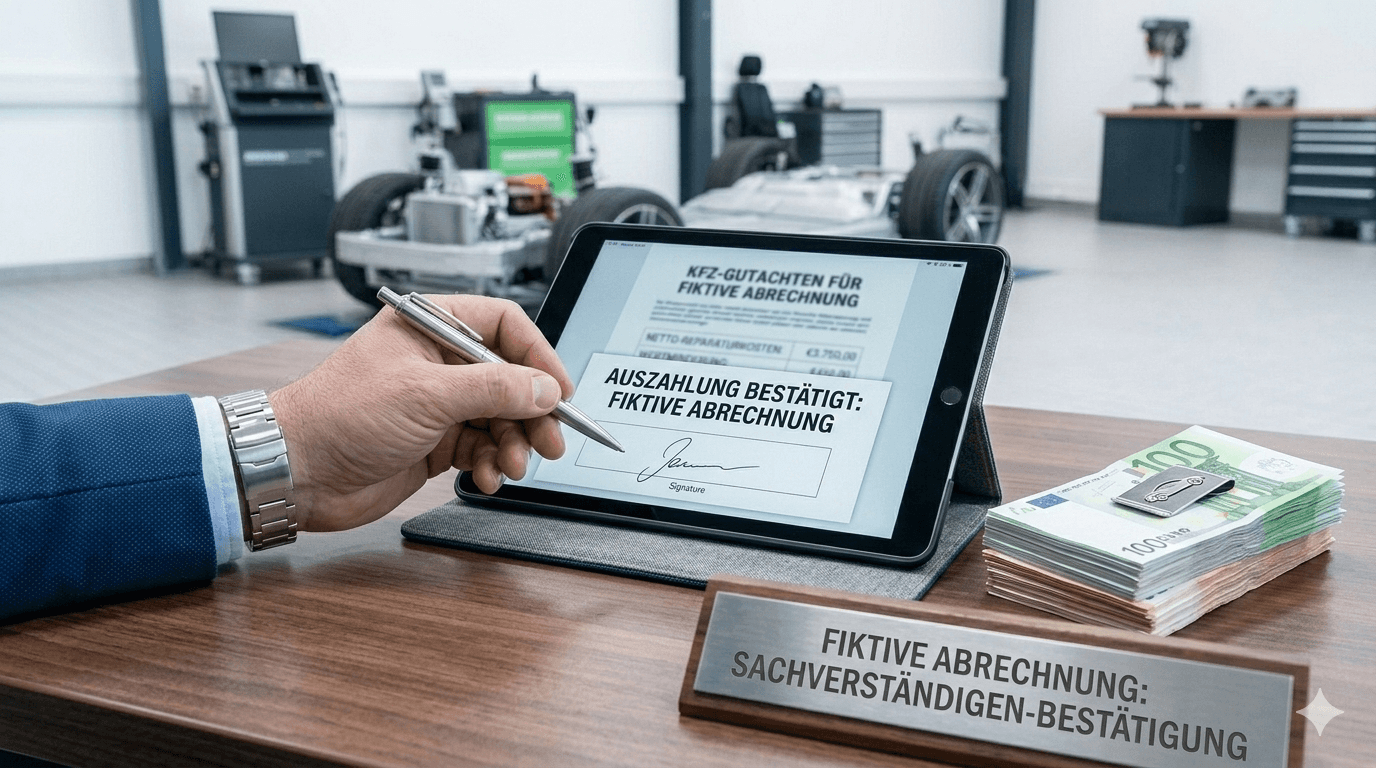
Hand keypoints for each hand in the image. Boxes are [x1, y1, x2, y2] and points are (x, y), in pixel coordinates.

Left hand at [268, 295, 572, 531]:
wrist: (298, 471)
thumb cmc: (339, 415)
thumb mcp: (426, 394)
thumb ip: (493, 388)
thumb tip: (544, 389)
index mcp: (432, 325)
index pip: (505, 326)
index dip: (538, 357)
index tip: (559, 391)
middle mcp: (438, 360)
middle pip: (511, 378)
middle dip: (533, 412)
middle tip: (551, 442)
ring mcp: (438, 402)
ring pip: (501, 417)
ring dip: (513, 443)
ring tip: (511, 466)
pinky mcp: (435, 441)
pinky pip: (483, 447)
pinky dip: (492, 463)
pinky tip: (488, 477)